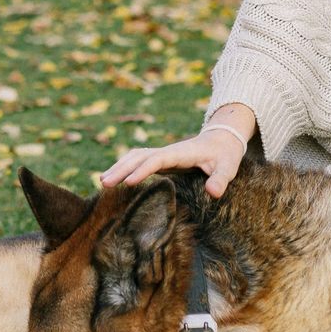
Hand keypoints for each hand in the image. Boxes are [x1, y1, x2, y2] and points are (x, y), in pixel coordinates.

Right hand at [101, 119, 250, 197]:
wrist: (222, 138)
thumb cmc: (225, 155)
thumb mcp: (228, 167)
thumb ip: (221, 179)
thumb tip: (213, 193)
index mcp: (180, 153)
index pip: (157, 160)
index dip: (143, 170)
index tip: (129, 182)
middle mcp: (168, 151)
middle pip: (139, 156)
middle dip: (121, 168)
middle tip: (104, 183)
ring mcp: (163, 154)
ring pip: (135, 156)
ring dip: (119, 166)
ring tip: (102, 181)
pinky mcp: (161, 159)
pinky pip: (138, 160)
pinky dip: (124, 166)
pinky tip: (114, 178)